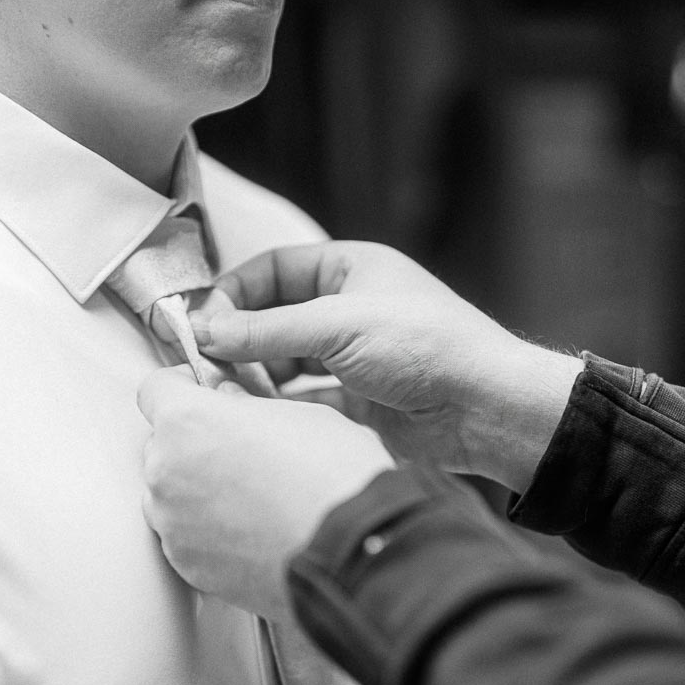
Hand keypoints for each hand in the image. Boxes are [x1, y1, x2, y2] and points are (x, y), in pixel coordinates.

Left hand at [137, 366, 394, 617]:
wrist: (353, 552)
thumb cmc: (334, 477)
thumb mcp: (299, 413)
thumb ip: (247, 405)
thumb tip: (231, 403)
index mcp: (187, 420)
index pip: (155, 389)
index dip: (184, 388)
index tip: (206, 397)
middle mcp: (165, 471)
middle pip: (164, 445)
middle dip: (195, 443)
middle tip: (243, 452)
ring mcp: (172, 524)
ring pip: (172, 495)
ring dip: (199, 490)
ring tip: (251, 499)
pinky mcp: (187, 565)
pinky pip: (187, 537)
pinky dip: (210, 533)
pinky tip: (252, 531)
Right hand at [196, 241, 582, 491]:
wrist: (483, 410)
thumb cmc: (422, 346)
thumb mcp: (336, 326)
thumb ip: (265, 330)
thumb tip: (201, 330)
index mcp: (352, 269)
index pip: (274, 269)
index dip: (234, 292)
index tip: (201, 324)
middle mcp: (351, 309)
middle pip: (276, 317)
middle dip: (240, 338)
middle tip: (207, 365)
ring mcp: (355, 358)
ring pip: (288, 362)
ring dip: (257, 375)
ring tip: (231, 393)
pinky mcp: (360, 403)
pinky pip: (306, 400)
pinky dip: (282, 406)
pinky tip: (261, 416)